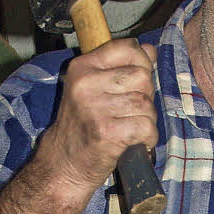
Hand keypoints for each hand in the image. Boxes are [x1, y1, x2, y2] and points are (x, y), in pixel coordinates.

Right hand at [38, 40, 158, 194]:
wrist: (63, 165)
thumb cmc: (82, 128)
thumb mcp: (93, 89)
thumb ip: (121, 68)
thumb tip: (150, 50)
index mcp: (82, 68)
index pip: (128, 48)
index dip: (142, 63)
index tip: (137, 82)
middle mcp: (87, 84)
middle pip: (142, 76)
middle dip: (145, 96)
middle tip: (129, 113)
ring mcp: (96, 108)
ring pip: (146, 103)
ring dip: (146, 120)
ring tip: (130, 129)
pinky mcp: (108, 132)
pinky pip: (146, 126)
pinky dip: (147, 138)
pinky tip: (134, 142)